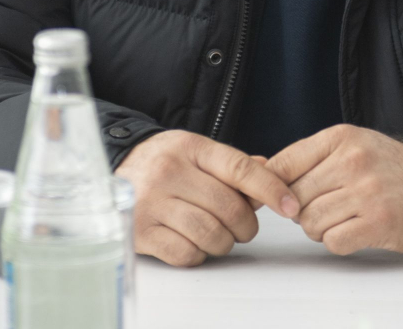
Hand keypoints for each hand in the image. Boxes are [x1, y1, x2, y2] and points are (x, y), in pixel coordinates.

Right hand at [116, 130, 300, 266]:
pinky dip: (198, 254)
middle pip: (229, 207)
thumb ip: (233, 164)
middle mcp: (169, 172)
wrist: (112, 169)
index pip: (239, 168)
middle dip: (246, 225)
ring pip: (211, 233)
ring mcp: (152, 203)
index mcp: (190, 148)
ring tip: (218, 234)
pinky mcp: (141, 232)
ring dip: (224, 242)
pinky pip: (186, 253)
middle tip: (242, 226)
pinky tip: (193, 242)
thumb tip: (272, 174)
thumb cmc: (162, 163)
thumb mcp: (196, 151)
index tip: (290, 205)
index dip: (270, 188)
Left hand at [267, 124, 402, 255]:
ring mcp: (366, 192)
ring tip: (340, 220)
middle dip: (301, 210)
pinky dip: (338, 241)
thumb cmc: (392, 167)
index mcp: (340, 138)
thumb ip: (311, 157)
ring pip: (310, 222)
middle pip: (293, 198)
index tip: (275, 198)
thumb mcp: (352, 146)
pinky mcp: (379, 223)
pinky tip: (355, 231)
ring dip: (319, 228)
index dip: (271, 187)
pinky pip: (333, 241)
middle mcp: (352, 161)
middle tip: (322, 209)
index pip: (283, 164)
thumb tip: (262, 171)